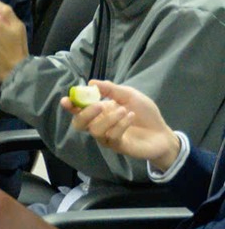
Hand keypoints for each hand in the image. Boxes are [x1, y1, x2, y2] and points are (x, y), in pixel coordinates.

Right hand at [62, 79, 179, 168]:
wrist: (162, 133)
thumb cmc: (145, 113)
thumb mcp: (129, 95)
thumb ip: (111, 89)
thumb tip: (91, 83)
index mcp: (99, 111)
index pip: (78, 109)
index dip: (70, 105)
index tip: (67, 100)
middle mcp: (100, 124)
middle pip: (79, 123)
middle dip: (85, 114)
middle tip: (99, 105)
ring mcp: (108, 137)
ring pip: (95, 130)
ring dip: (109, 118)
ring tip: (125, 111)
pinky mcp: (118, 146)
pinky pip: (112, 136)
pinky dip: (120, 124)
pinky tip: (131, 117)